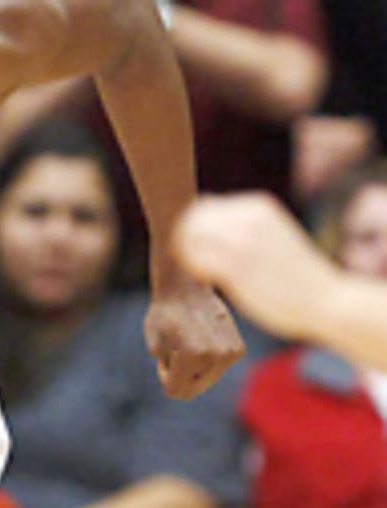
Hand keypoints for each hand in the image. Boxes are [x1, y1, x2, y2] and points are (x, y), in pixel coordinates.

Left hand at [144, 276, 245, 398]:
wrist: (188, 286)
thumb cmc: (165, 314)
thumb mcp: (154, 345)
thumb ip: (167, 372)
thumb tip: (183, 392)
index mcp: (193, 355)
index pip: (174, 391)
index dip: (164, 374)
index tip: (165, 353)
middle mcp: (216, 355)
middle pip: (191, 390)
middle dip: (179, 374)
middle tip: (177, 347)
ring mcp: (230, 352)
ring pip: (204, 381)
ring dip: (193, 368)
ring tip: (190, 341)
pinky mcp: (238, 349)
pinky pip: (216, 370)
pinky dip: (207, 360)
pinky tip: (203, 339)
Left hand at [173, 194, 337, 340]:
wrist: (326, 299)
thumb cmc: (295, 277)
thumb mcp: (269, 238)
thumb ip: (241, 231)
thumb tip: (203, 234)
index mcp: (256, 205)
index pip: (203, 207)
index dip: (192, 231)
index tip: (198, 253)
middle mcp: (248, 216)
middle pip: (190, 219)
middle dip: (183, 242)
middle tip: (193, 267)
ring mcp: (242, 239)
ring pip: (189, 237)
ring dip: (186, 257)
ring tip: (202, 275)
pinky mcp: (237, 266)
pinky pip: (195, 260)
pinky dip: (192, 271)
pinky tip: (207, 283)